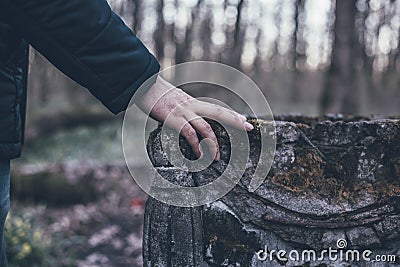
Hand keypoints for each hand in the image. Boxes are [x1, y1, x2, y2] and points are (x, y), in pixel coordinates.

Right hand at [136, 76, 253, 160]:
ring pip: (206, 128)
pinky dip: (196, 146)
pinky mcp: (174, 119)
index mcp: (193, 102)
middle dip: (236, 121)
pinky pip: (190, 134)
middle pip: (219, 113)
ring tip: (216, 158)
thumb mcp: (173, 99)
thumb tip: (183, 119)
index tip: (245, 120)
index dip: (232, 114)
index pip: (217, 108)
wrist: (143, 84)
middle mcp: (192, 105)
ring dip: (213, 144)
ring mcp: (184, 112)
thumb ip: (181, 108)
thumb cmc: (154, 92)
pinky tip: (199, 155)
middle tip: (250, 128)